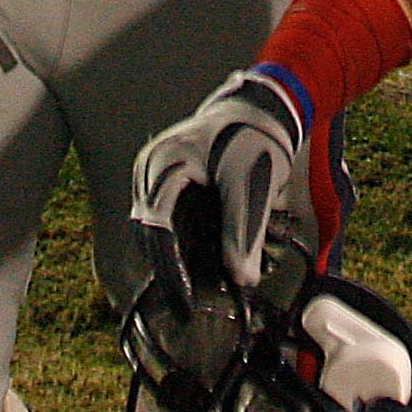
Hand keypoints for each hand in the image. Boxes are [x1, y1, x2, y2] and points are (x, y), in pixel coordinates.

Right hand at [131, 69, 311, 303]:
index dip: (170, 271)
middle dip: (176, 271)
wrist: (261, 107)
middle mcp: (150, 172)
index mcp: (163, 164)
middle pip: (151, 236)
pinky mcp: (168, 187)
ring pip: (158, 234)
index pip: (157, 229)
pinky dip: (186, 245)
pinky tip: (209, 263)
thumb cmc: (254, 135)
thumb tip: (242, 279)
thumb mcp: (252, 182)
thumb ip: (244, 231)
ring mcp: (155, 179)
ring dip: (181, 260)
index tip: (186, 304)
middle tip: (201, 304)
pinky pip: (169, 224)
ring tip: (210, 289)